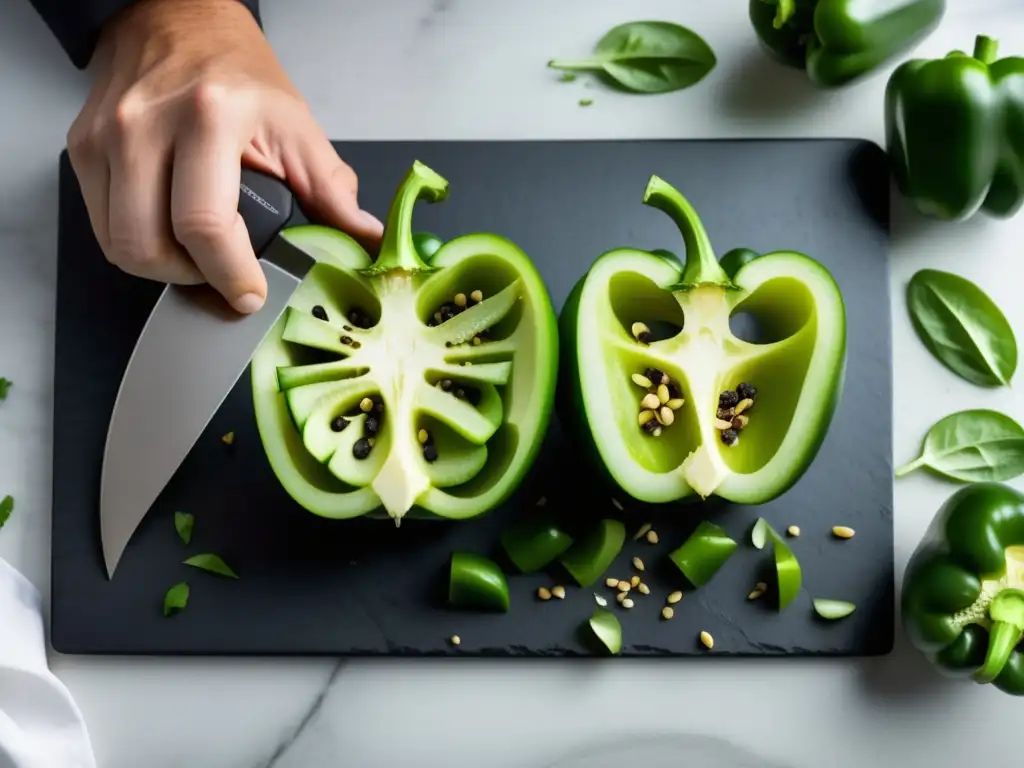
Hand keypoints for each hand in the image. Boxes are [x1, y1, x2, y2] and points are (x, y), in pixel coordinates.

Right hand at [66, 0, 382, 313]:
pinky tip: (170, 233)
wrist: (176, 20)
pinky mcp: (84, 148)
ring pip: (119, 245)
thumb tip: (366, 239)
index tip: (250, 294)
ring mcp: (107, 137)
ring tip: (198, 255)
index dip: (229, 274)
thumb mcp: (296, 126)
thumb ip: (332, 191)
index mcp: (210, 117)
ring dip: (163, 267)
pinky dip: (138, 243)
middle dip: (193, 278)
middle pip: (149, 246)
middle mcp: (146, 125)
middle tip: (224, 274)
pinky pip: (103, 225)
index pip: (205, 224)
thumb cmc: (238, 74)